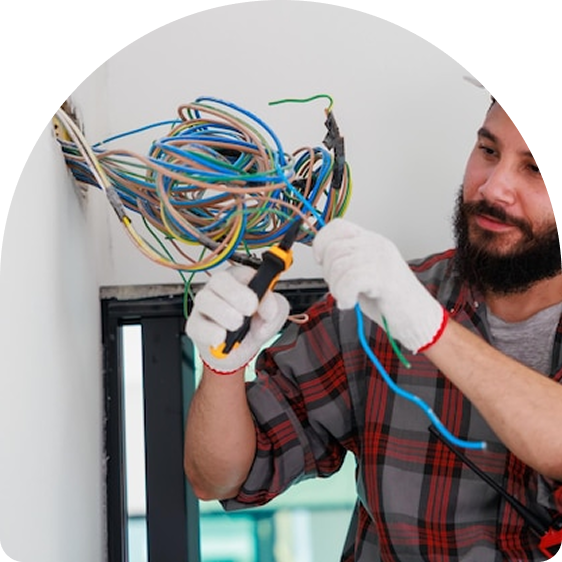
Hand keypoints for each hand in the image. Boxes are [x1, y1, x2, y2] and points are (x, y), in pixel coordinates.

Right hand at [185, 265, 289, 372]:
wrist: (240, 351)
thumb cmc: (253, 325)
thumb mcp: (274, 314)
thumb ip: (276, 308)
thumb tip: (267, 312)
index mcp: (240, 280)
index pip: (243, 272)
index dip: (253, 287)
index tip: (259, 304)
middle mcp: (219, 289)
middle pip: (219, 279)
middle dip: (236, 295)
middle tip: (248, 312)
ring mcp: (205, 306)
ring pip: (204, 299)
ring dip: (224, 314)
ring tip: (236, 326)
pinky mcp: (195, 325)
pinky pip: (197, 325)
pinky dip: (211, 333)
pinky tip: (222, 338)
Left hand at [313, 218, 446, 353]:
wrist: (417, 319)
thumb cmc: (390, 301)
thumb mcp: (365, 273)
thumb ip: (347, 261)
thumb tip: (322, 258)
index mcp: (371, 241)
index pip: (338, 226)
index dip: (322, 242)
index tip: (321, 261)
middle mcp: (376, 245)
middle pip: (333, 248)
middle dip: (328, 273)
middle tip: (340, 288)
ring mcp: (381, 259)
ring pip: (338, 265)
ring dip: (336, 288)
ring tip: (347, 297)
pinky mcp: (384, 277)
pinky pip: (349, 280)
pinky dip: (344, 296)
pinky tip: (350, 303)